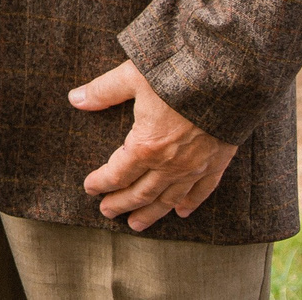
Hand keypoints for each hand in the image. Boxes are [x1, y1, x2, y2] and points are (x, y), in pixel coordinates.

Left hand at [72, 61, 236, 230]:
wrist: (227, 81)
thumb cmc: (176, 75)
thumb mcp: (132, 77)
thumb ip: (103, 91)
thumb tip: (74, 98)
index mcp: (145, 146)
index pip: (117, 173)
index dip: (101, 183)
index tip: (90, 188)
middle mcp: (169, 164)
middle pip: (140, 193)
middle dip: (121, 204)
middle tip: (107, 213)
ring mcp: (195, 167)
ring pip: (169, 199)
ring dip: (151, 213)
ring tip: (137, 225)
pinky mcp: (217, 163)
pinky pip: (203, 191)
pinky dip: (190, 204)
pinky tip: (181, 213)